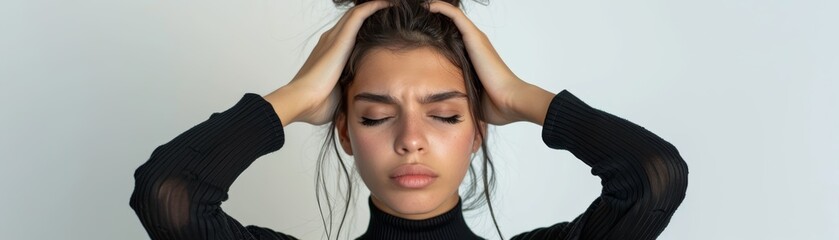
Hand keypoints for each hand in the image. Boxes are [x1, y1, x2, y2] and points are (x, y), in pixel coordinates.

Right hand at [264, 1, 391, 125]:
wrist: (303, 101)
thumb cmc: (318, 104)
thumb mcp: (340, 93)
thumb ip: (351, 88)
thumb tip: (363, 95)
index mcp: (329, 54)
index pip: (350, 34)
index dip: (366, 29)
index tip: (385, 30)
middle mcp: (330, 41)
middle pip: (354, 19)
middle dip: (372, 14)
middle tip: (392, 12)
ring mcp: (333, 38)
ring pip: (357, 13)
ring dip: (375, 7)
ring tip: (393, 5)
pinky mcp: (340, 38)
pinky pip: (360, 14)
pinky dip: (375, 6)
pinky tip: (389, 4)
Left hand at [426, 1, 553, 125]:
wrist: (509, 101)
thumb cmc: (493, 104)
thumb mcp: (469, 95)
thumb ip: (458, 93)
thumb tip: (445, 104)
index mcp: (475, 57)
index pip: (455, 38)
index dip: (439, 32)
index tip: (419, 32)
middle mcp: (477, 44)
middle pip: (453, 24)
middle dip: (435, 18)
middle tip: (416, 15)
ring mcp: (477, 39)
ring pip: (453, 16)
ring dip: (436, 9)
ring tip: (420, 7)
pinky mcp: (475, 38)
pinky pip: (455, 16)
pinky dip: (441, 8)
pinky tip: (428, 6)